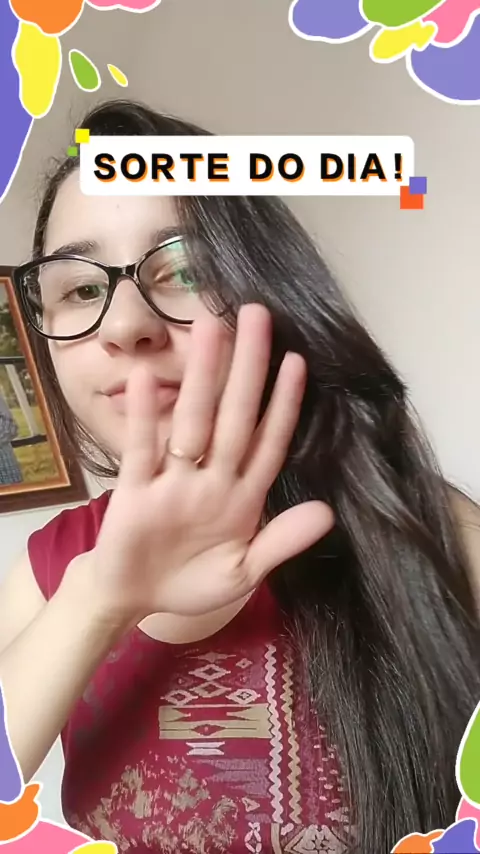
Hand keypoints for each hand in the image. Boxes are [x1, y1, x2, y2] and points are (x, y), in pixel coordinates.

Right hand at [88, 303, 333, 621]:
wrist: (132, 600)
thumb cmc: (190, 583)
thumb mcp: (242, 572)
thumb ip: (280, 542)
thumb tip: (328, 514)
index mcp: (241, 497)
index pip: (269, 442)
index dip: (284, 404)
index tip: (297, 362)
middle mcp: (210, 479)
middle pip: (234, 416)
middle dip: (248, 368)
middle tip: (257, 315)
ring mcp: (173, 480)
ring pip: (191, 420)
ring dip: (202, 376)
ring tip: (211, 327)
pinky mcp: (135, 491)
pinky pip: (141, 450)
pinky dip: (144, 417)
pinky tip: (146, 376)